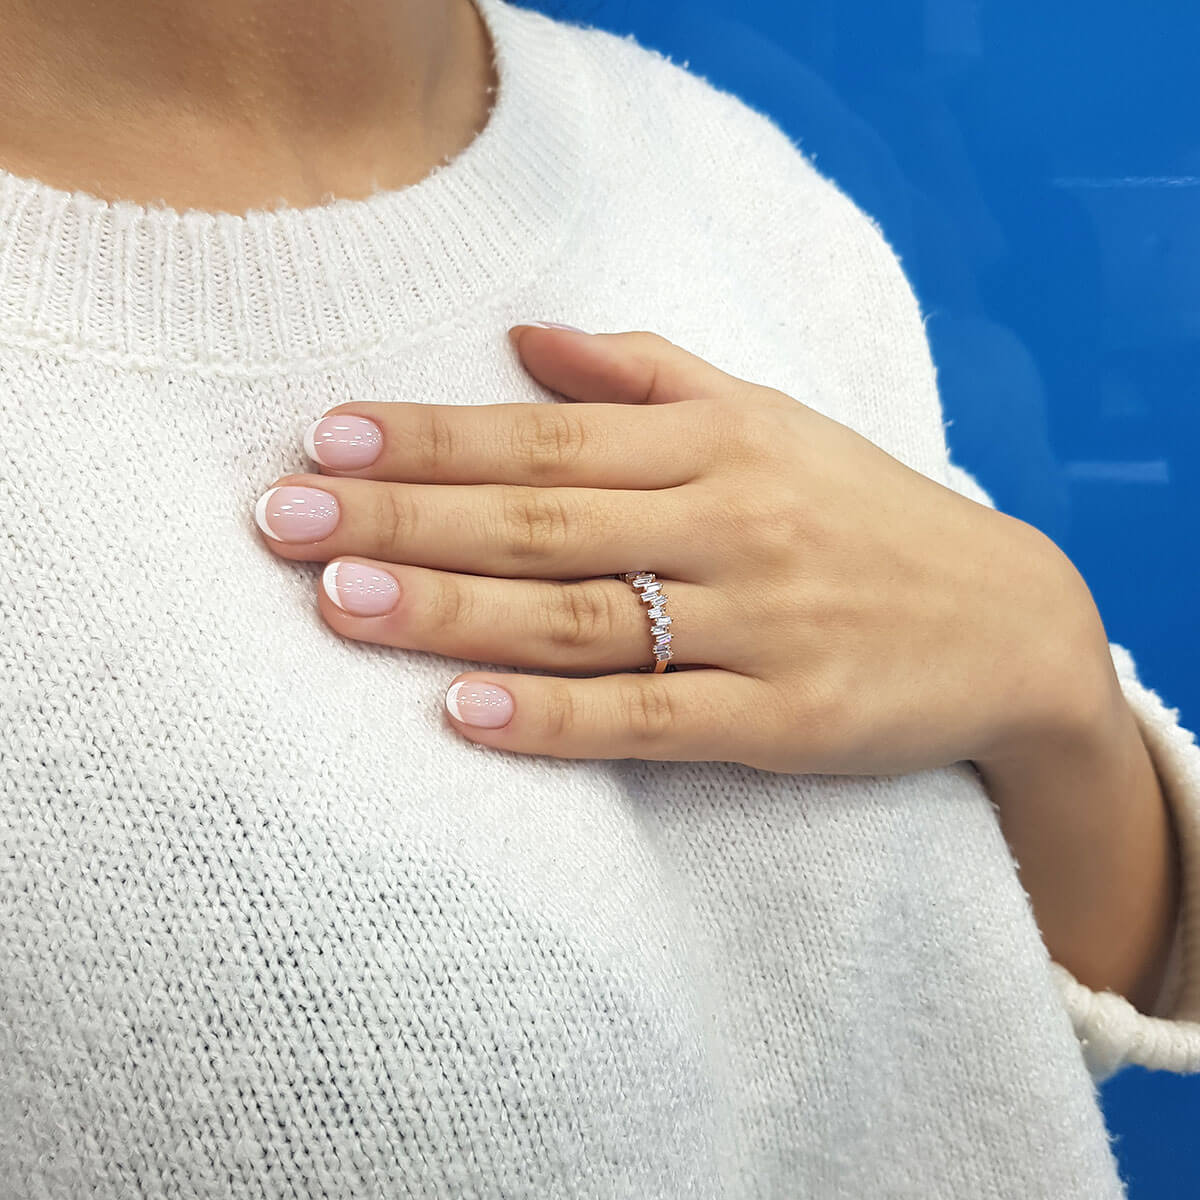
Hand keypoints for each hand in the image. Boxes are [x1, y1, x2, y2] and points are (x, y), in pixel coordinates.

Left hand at [253, 325, 1109, 772]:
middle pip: (543, 518)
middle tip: (284, 519)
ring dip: (453, 610)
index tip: (326, 435)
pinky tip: (464, 714)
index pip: (548, 433)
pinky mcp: (787, 719)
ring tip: (341, 601)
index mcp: (720, 443)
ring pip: (581, 616)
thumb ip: (650, 375)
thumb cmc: (865, 513)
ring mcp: (760, 625)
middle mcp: (732, 522)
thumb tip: (527, 336)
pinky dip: (557, 719)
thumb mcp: (772, 419)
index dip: (433, 433)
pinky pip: (653, 719)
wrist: (1011, 620)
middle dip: (406, 515)